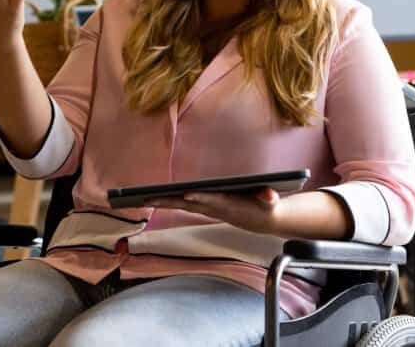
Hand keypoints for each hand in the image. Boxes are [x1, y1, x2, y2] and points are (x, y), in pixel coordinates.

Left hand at [146, 188, 280, 234]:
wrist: (262, 220)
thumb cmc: (265, 206)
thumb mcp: (271, 202)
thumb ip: (269, 198)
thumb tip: (270, 196)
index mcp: (228, 204)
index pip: (212, 200)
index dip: (200, 198)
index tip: (187, 194)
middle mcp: (213, 208)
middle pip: (188, 204)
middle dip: (169, 201)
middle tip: (149, 197)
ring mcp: (206, 208)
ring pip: (181, 204)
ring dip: (163, 201)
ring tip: (143, 197)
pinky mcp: (203, 207)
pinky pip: (181, 204)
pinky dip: (168, 200)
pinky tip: (153, 197)